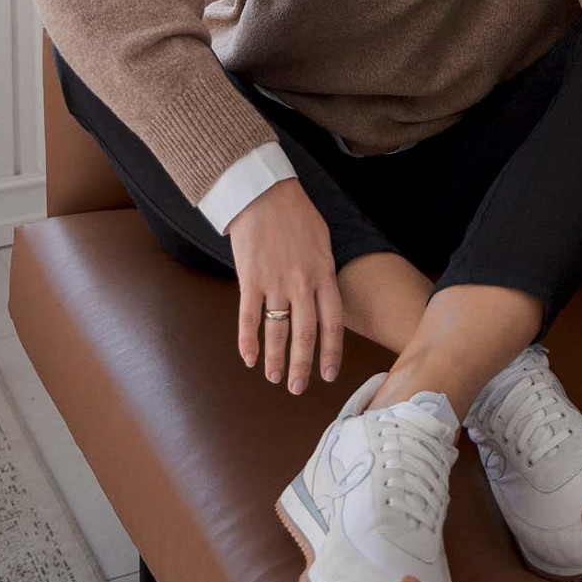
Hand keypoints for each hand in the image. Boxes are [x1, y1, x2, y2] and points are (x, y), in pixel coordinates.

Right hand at [228, 176, 344, 393]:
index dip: (331, 352)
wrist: (263, 193)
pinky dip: (249, 342)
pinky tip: (249, 359)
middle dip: (303, 365)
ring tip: (276, 378)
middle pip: (305, 334)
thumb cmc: (295, 213)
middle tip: (298, 388)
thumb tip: (325, 294)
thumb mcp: (321, 240)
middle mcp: (302, 282)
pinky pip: (249, 318)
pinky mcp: (250, 279)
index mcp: (323, 273)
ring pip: (278, 331)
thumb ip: (324, 270)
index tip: (328, 374)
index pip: (332, 322)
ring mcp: (275, 282)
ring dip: (276, 359)